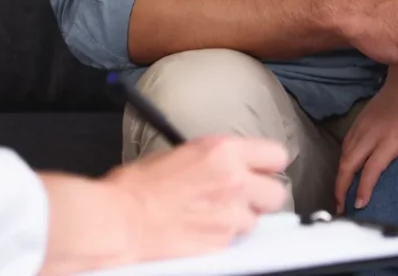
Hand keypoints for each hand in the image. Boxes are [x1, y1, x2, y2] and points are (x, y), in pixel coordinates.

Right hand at [107, 136, 288, 257]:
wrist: (120, 219)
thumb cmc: (138, 186)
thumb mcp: (183, 152)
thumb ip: (216, 157)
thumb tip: (229, 162)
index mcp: (224, 152)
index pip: (276, 154)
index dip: (269, 164)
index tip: (263, 168)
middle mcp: (234, 181)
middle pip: (277, 192)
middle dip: (263, 195)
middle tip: (245, 195)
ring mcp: (229, 215)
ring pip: (257, 220)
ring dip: (243, 218)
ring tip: (218, 215)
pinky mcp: (220, 244)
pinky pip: (236, 241)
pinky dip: (226, 237)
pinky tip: (205, 230)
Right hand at [334, 68, 397, 212]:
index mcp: (391, 139)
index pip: (371, 169)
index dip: (363, 188)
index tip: (359, 206)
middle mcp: (372, 133)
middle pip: (349, 163)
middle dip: (341, 186)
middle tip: (340, 206)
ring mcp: (363, 125)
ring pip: (344, 153)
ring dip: (339, 174)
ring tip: (340, 193)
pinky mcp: (359, 119)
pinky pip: (345, 142)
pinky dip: (342, 159)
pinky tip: (345, 170)